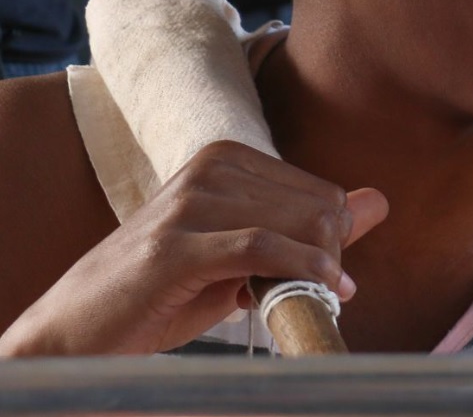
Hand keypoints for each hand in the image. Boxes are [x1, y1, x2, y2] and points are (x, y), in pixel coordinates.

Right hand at [0, 142, 386, 355]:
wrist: (78, 329)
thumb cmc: (163, 293)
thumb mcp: (245, 256)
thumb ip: (309, 228)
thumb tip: (379, 201)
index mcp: (226, 159)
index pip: (323, 193)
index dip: (333, 242)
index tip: (325, 278)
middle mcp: (210, 168)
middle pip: (319, 207)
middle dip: (327, 256)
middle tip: (311, 295)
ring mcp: (191, 202)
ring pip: (297, 225)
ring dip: (312, 272)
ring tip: (297, 301)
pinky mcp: (177, 245)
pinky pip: (265, 248)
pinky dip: (301, 270)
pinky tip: (318, 292)